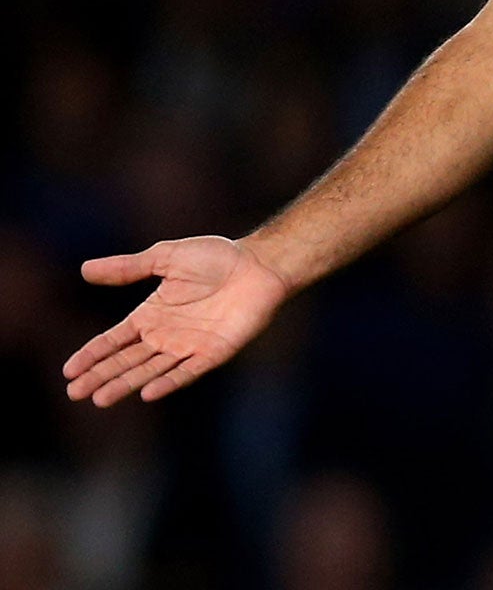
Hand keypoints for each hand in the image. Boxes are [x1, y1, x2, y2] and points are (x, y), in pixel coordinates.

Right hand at [63, 235, 291, 405]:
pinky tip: (148, 393)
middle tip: (75, 393)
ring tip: (101, 398)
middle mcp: (166, 335)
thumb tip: (85, 269)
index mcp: (151, 314)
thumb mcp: (166, 258)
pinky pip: (187, 371)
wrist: (260, 264)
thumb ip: (129, 268)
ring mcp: (189, 346)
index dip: (92, 354)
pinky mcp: (214, 352)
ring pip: (150, 370)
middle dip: (101, 376)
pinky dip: (168, 382)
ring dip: (126, 384)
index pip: (114, 340)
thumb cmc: (216, 258)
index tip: (69, 371)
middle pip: (126, 360)